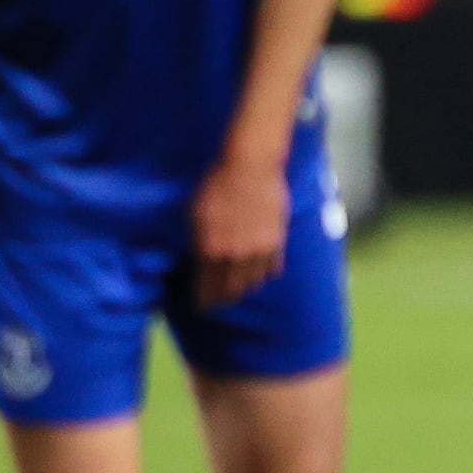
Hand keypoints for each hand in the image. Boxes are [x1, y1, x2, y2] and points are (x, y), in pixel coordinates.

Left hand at [192, 155, 289, 308]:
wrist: (250, 166)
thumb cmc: (216, 185)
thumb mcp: (195, 214)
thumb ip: (198, 241)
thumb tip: (199, 259)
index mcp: (211, 250)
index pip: (207, 289)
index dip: (204, 301)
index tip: (202, 306)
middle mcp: (236, 257)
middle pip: (232, 291)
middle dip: (224, 299)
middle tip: (219, 300)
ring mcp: (259, 251)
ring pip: (253, 283)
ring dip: (245, 287)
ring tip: (239, 287)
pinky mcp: (277, 242)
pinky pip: (272, 269)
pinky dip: (264, 273)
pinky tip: (259, 270)